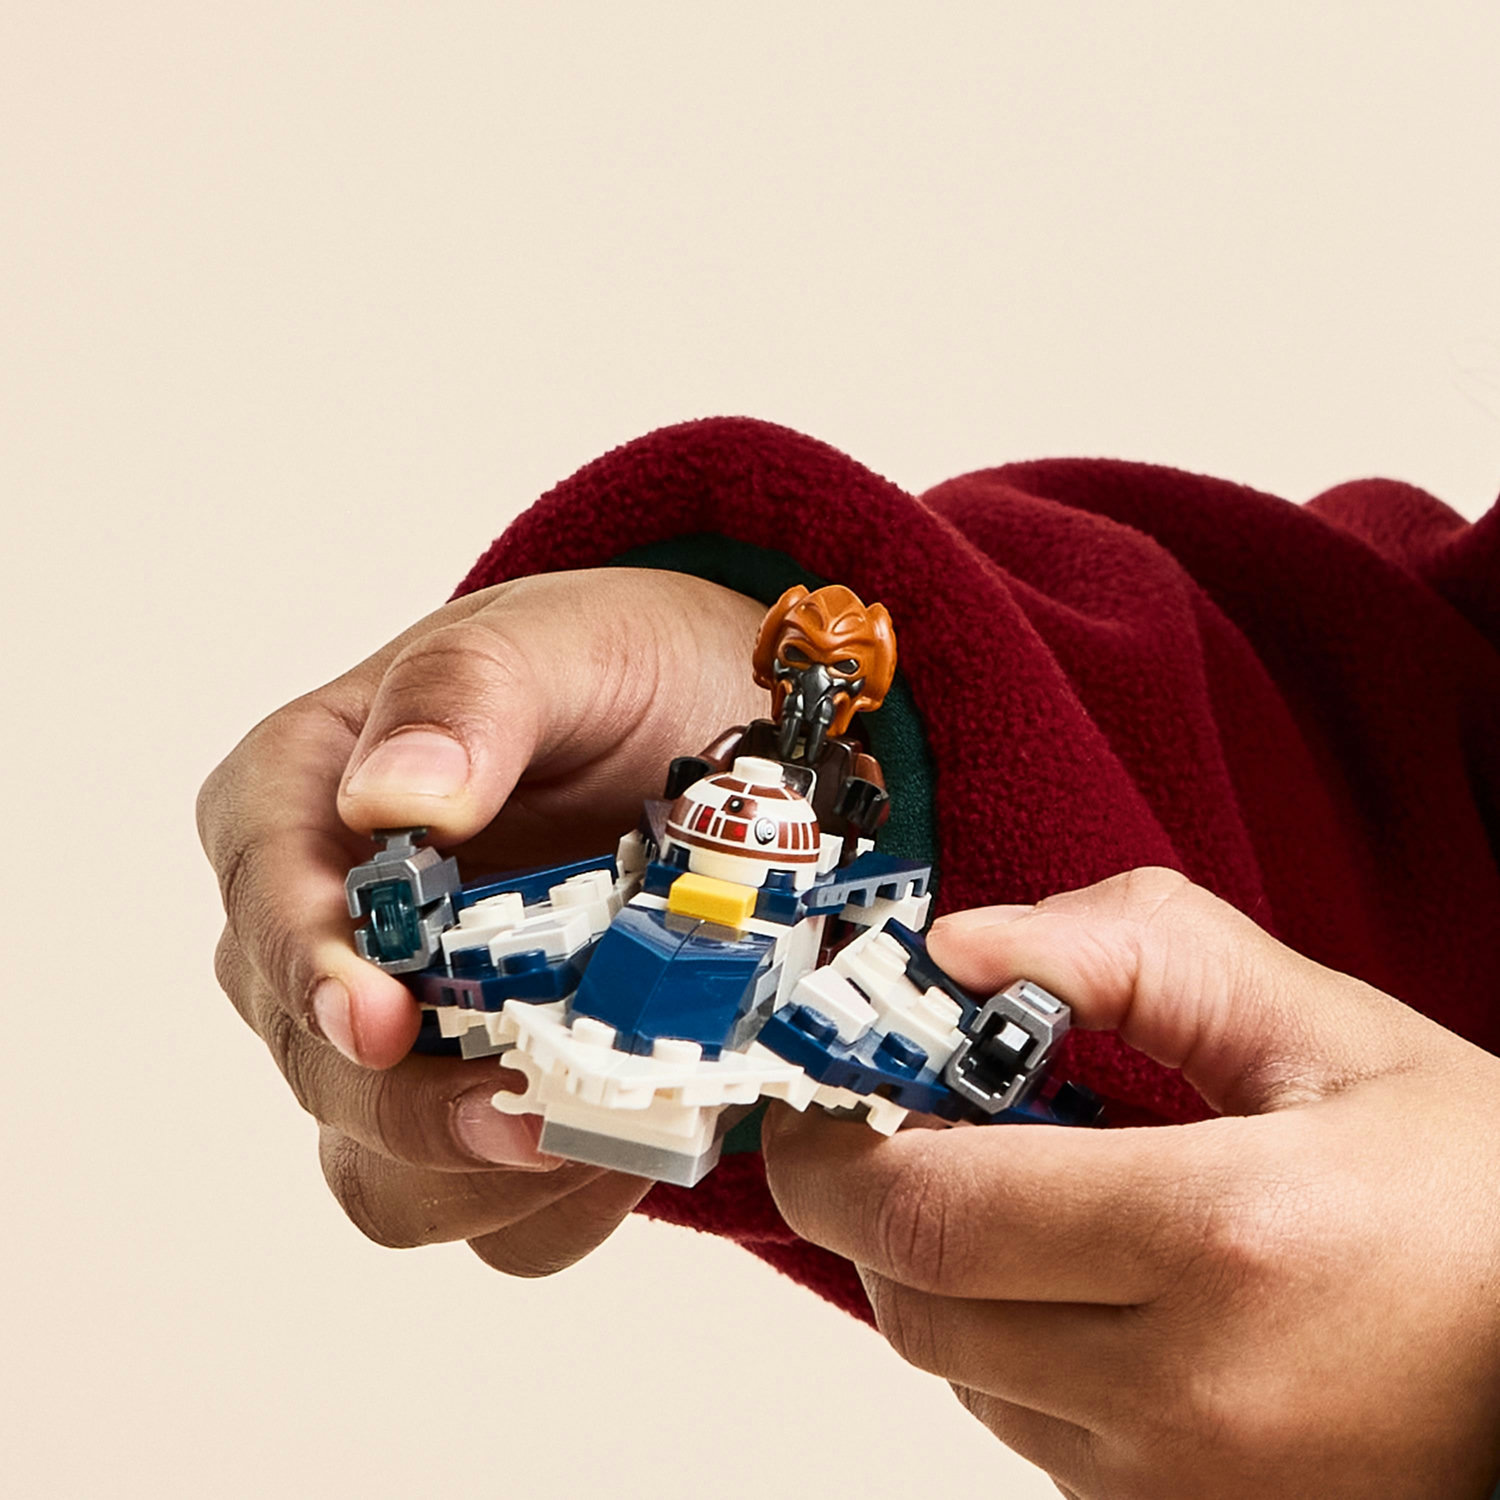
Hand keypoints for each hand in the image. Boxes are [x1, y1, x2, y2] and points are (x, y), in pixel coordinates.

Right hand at [198, 567, 766, 1273]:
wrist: (715, 725)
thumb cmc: (616, 672)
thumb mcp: (558, 644)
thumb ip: (469, 697)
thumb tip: (392, 795)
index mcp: (300, 804)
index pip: (268, 902)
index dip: (314, 974)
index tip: (384, 1020)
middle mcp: (326, 936)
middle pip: (318, 1064)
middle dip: (418, 1109)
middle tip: (540, 1120)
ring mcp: (406, 1034)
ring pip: (381, 1170)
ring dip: (489, 1179)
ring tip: (609, 1133)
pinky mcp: (480, 1102)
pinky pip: (487, 1209)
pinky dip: (554, 1204)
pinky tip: (631, 1144)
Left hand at [761, 868, 1499, 1498]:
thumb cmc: (1478, 1198)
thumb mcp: (1325, 1032)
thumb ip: (1136, 956)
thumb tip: (966, 944)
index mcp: (1223, 1237)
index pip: (931, 1209)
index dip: (834, 1144)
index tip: (820, 1086)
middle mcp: (1190, 1391)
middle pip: (915, 1297)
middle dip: (878, 1195)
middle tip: (911, 1113)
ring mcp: (1186, 1484)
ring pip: (956, 1369)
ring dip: (946, 1267)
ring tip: (1022, 1186)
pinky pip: (1024, 1427)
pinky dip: (1008, 1342)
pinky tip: (1081, 1273)